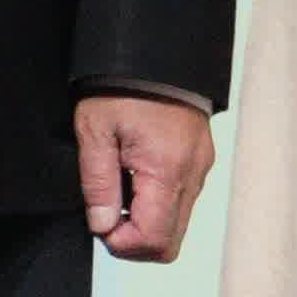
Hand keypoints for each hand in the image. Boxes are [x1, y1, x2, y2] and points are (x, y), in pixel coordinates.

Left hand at [80, 94, 212, 260]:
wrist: (156, 51)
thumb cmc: (124, 85)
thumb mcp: (95, 131)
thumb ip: (98, 184)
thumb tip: (101, 225)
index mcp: (166, 170)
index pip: (153, 239)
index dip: (122, 244)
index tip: (100, 224)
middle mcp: (192, 175)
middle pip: (169, 242)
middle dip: (134, 241)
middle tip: (106, 216)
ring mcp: (200, 169)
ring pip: (177, 224)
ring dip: (146, 223)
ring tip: (119, 192)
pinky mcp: (201, 160)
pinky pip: (182, 200)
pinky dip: (158, 204)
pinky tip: (135, 180)